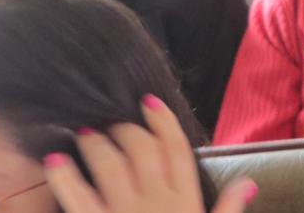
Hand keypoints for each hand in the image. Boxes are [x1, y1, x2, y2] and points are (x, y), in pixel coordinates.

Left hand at [45, 95, 256, 212]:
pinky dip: (64, 176)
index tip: (148, 102)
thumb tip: (249, 183)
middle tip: (110, 120)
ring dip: (95, 144)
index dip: (163, 121)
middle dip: (124, 129)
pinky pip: (77, 196)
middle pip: (141, 149)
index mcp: (186, 202)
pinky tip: (55, 161)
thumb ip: (230, 211)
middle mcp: (157, 202)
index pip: (176, 149)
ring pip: (110, 165)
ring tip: (83, 133)